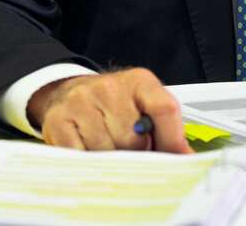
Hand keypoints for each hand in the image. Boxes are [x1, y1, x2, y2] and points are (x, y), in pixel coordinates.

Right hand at [27, 68, 193, 153]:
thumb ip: (167, 129)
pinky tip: (90, 155)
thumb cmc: (112, 105)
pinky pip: (80, 155)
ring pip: (107, 150)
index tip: (176, 161)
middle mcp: (109, 88)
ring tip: (110, 153)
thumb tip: (187, 159)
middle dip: (137, 155)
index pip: (164, 108)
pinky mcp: (58, 120)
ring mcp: (81, 102)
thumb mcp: (143, 106)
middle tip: (133, 155)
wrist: (68, 92)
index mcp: (139, 81)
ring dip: (111, 162)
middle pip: (134, 138)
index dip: (172, 140)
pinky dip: (87, 163)